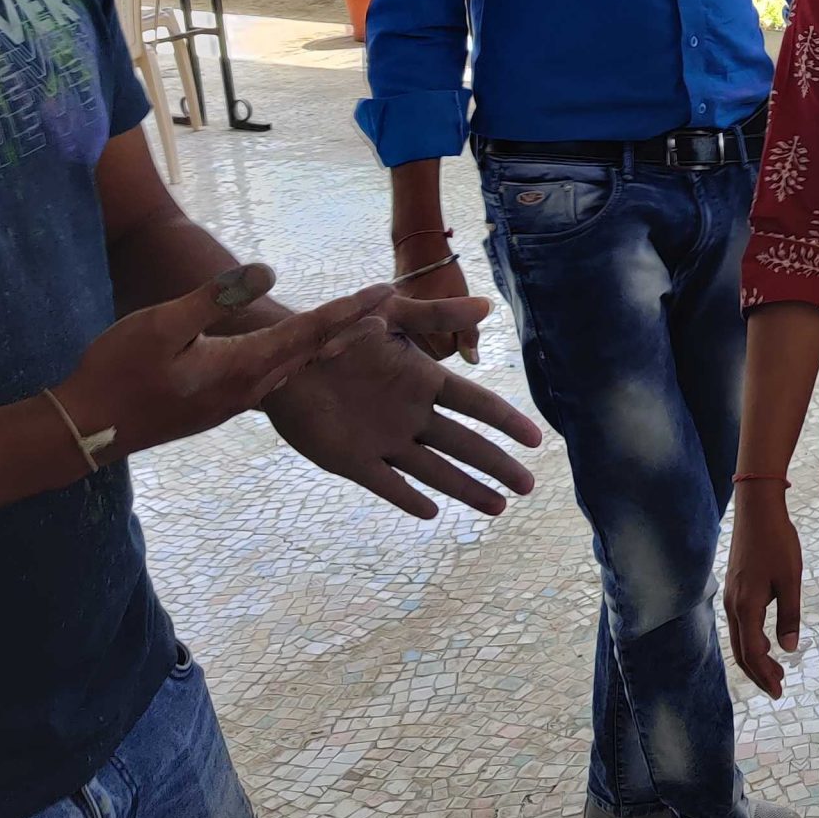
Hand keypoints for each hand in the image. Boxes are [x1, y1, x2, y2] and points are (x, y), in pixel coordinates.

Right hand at [52, 264, 386, 463]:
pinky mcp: (219, 405)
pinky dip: (300, 360)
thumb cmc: (117, 371)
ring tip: (362, 329)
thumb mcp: (163, 324)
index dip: (349, 309)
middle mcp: (250, 387)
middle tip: (393, 308)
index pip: (311, 331)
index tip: (386, 292)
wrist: (86, 430)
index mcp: (244, 366)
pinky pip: (274, 378)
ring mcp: (235, 400)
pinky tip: (304, 355)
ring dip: (331, 346)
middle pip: (314, 351)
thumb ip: (217, 298)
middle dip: (353, 327)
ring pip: (296, 367)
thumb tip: (269, 271)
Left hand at [263, 295, 540, 519]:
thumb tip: (486, 306)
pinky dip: (409, 499)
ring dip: (466, 489)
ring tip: (497, 507)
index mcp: (424, 380)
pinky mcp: (353, 460)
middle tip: (527, 487)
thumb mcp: (391, 314)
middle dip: (497, 466)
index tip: (535, 439)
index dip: (507, 422)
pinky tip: (433, 511)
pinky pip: (388, 484)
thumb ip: (437, 315)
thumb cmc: (337, 327)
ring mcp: (384, 439)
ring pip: (435, 471)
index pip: (477, 405)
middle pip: (465, 445)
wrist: (283, 356)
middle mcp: (411, 414)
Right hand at [392, 231, 475, 365]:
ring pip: (416, 354)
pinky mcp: (384, 322)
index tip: (456, 320)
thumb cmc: (444, 273)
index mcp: (425, 319)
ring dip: (426, 343)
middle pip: (429, 356)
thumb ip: (468, 331)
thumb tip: (473, 361)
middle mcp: (402, 325)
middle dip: (440, 342)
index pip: (446, 350)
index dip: (456, 338)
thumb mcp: (461, 297)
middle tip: (443, 320)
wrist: (417, 251)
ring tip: (430, 320)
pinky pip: (403, 344)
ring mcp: (391, 325)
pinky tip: (417, 324)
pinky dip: (413, 339)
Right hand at [722, 484, 801, 698]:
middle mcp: (733, 605)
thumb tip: (789, 649)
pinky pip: (738, 624)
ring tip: (775, 669)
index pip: (753, 653)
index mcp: (747, 606)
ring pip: (738, 638)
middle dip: (758, 673)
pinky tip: (764, 640)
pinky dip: (749, 641)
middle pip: (741, 651)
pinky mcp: (733, 587)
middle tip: (778, 688)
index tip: (780, 691)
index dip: (766, 675)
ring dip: (754, 658)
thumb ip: (789, 615)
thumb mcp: (790, 579)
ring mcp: (730, 596)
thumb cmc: (778, 541)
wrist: (757, 509)